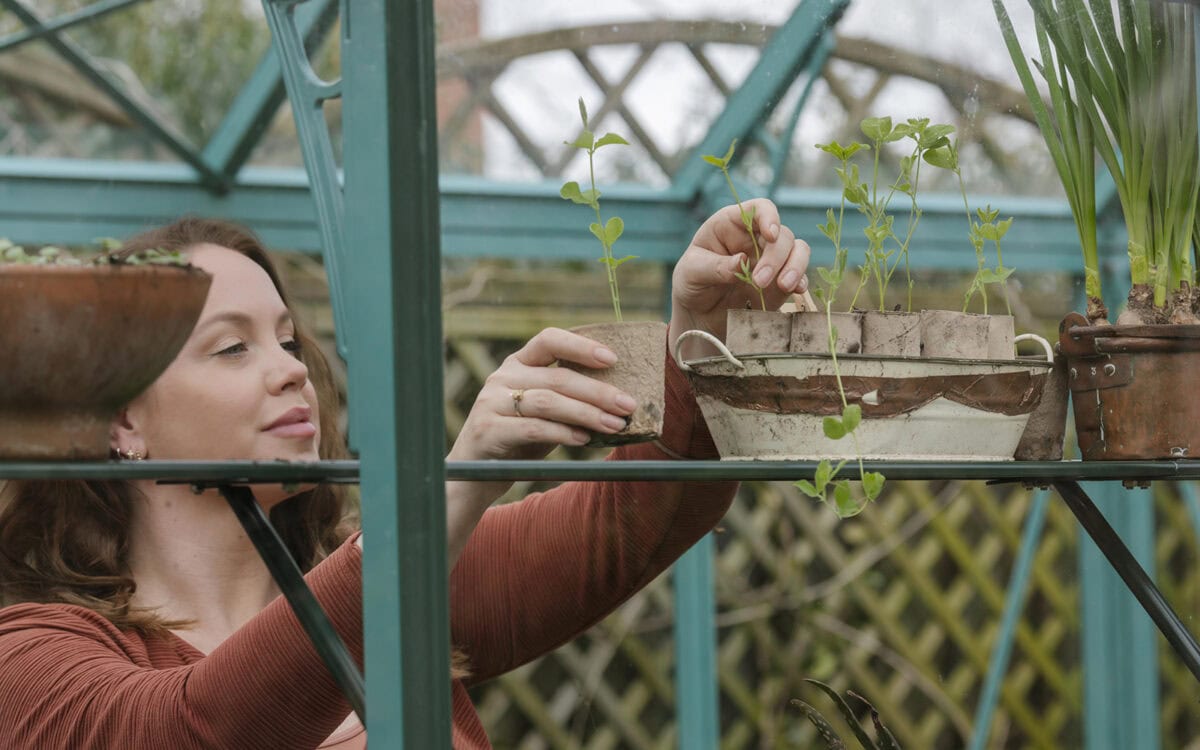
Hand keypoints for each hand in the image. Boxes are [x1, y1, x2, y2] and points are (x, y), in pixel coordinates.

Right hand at [447, 327, 637, 464]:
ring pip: (548, 402)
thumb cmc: (519, 439)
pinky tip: (583, 440)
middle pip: (557, 377)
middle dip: (598, 391)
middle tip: (628, 405)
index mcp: (518, 364)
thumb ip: (569, 401)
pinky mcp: (487, 429)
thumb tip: (619, 401)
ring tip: (615, 425)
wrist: (474, 473)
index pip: (549, 340)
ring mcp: (491, 401)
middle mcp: (502, 376)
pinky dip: (562, 433)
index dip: (581, 346)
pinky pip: (532, 428)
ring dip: (587, 414)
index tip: (612, 359)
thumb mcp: (544, 414)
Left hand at [669, 198, 809, 350]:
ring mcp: (770, 260)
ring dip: (796, 266)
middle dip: (776, 256)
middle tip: (759, 281)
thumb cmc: (691, 284)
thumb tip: (742, 261)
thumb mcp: (691, 272)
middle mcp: (756, 238)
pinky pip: (799, 276)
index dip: (768, 216)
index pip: (758, 209)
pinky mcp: (779, 283)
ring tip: (784, 287)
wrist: (699, 316)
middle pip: (782, 234)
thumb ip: (714, 266)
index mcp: (732, 225)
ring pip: (798, 250)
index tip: (771, 234)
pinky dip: (801, 282)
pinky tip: (795, 291)